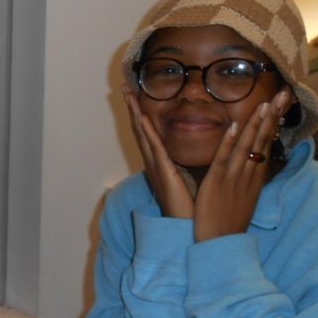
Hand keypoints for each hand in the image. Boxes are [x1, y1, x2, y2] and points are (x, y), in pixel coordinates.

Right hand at [122, 86, 195, 217]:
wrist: (192, 229)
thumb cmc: (193, 208)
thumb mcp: (190, 180)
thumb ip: (188, 164)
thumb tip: (193, 152)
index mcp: (161, 165)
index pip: (149, 135)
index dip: (141, 115)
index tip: (137, 98)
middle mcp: (155, 164)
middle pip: (140, 131)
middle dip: (133, 109)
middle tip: (125, 89)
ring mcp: (157, 168)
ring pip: (143, 135)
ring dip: (135, 114)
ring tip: (128, 95)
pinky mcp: (164, 173)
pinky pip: (154, 148)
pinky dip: (147, 132)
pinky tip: (141, 117)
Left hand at [192, 90, 289, 241]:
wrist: (220, 243)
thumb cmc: (228, 221)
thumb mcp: (244, 197)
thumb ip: (249, 178)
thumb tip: (253, 164)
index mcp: (254, 177)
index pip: (266, 144)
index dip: (273, 123)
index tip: (281, 103)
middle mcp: (248, 174)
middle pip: (263, 140)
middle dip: (273, 116)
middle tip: (285, 94)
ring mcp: (234, 178)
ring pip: (247, 146)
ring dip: (255, 124)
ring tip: (265, 104)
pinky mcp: (217, 183)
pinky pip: (224, 159)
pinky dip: (228, 142)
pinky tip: (233, 126)